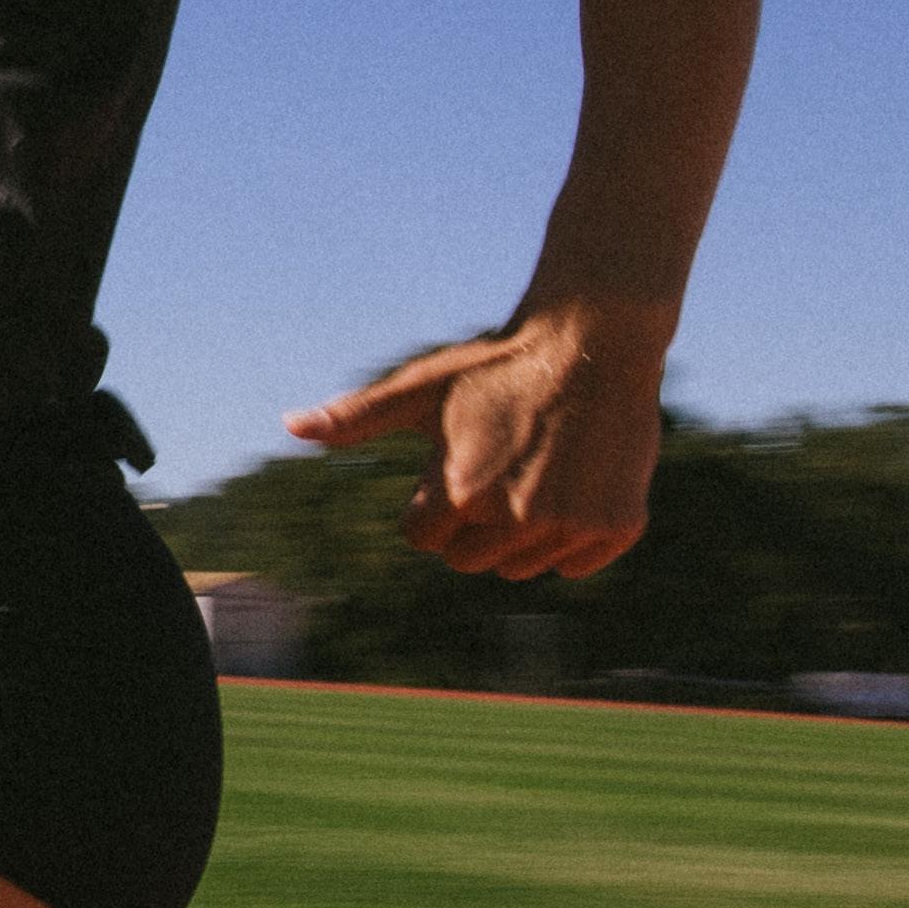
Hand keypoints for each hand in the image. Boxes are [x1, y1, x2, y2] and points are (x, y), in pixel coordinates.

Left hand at [284, 308, 664, 580]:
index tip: (459, 463)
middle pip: (471, 561)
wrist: (594, 339)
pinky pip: (576, 566)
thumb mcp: (422, 386)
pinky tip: (576, 484)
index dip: (435, 503)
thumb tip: (292, 426)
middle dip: (476, 524)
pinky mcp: (616, 527)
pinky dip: (575, 537)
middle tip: (501, 466)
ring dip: (525, 534)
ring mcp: (569, 526)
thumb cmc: (499, 363)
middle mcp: (513, 518)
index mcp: (458, 492)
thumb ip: (358, 417)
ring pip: (523, 567)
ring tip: (540, 471)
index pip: (426, 539)